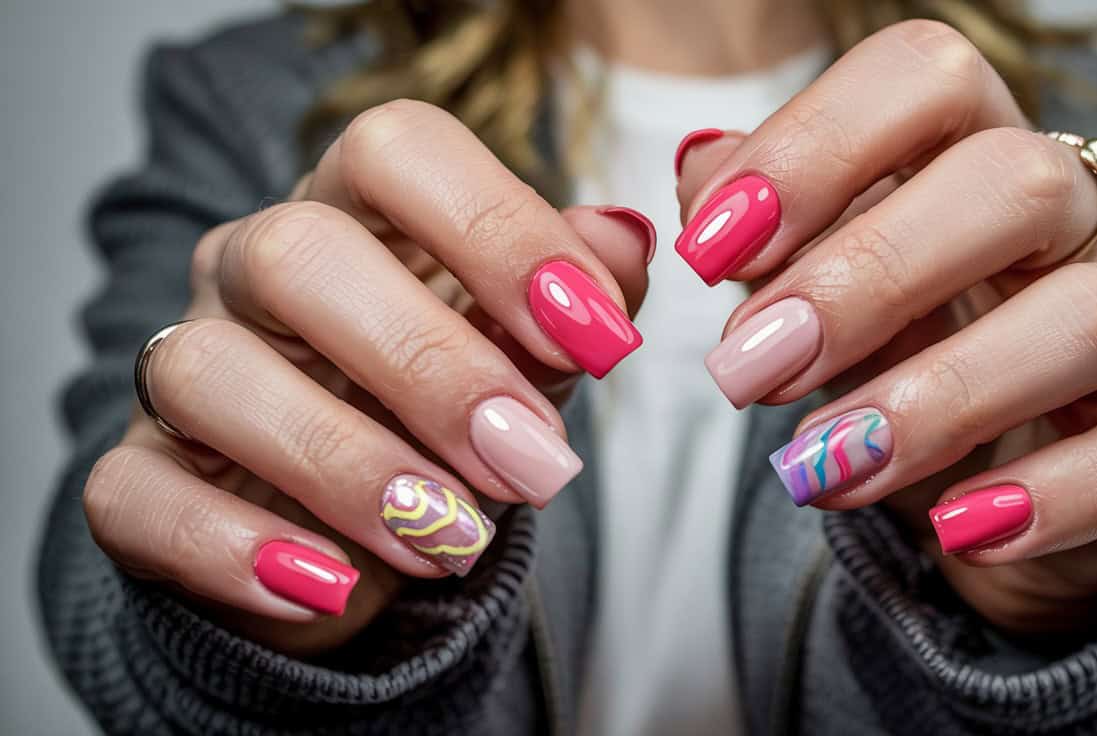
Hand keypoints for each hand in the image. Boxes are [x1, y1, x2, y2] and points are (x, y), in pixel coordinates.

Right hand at [82, 100, 651, 653]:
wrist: (357, 521)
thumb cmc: (449, 408)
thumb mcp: (530, 350)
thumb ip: (579, 296)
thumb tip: (620, 242)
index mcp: (359, 208)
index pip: (400, 149)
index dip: (501, 230)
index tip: (597, 338)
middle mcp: (256, 267)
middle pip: (300, 253)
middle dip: (433, 365)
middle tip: (533, 461)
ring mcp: (184, 365)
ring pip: (207, 371)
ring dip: (345, 464)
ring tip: (452, 538)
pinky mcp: (139, 475)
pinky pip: (136, 493)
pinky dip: (230, 549)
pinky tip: (328, 585)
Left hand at [675, 21, 1096, 634]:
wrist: (996, 494)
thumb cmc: (906, 364)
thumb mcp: (822, 295)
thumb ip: (765, 234)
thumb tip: (703, 170)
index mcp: (982, 152)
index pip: (927, 79)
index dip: (815, 145)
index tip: (711, 247)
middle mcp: (1087, 217)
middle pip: (1014, 183)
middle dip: (865, 276)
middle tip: (747, 368)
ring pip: (1087, 320)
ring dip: (934, 400)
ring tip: (818, 466)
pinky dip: (1054, 496)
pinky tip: (956, 529)